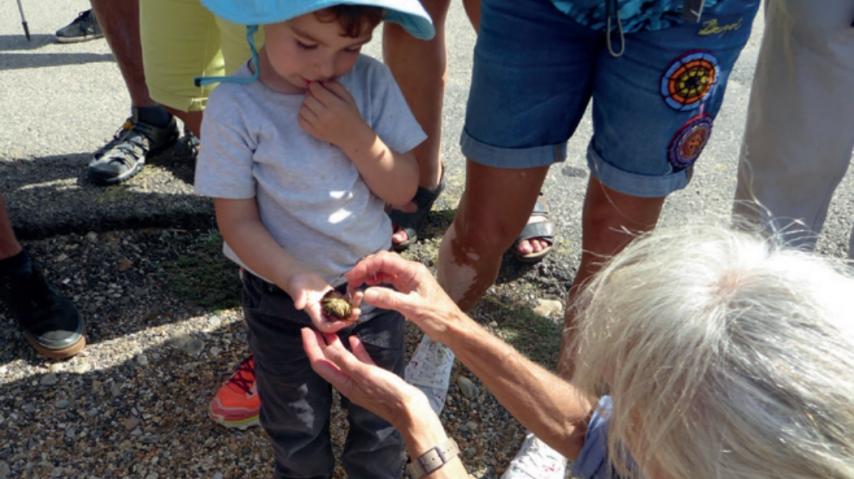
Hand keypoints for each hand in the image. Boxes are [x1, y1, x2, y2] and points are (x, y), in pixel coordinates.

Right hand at [288, 272, 360, 332]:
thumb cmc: (296, 285)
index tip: (343, 322)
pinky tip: (356, 290)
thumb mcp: (296, 290)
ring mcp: (331, 306)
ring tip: (359, 297)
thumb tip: (298, 306)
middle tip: (357, 312)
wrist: (301, 278)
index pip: (325, 326)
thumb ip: (298, 298)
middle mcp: (324, 313)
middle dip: (348, 318)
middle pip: (338, 321)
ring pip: (345, 311)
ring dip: (353, 306)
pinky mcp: (336, 298)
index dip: (334, 326)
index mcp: (315, 315)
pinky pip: (346, 301)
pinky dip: (352, 297)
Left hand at [298, 81, 369, 149]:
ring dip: (306, 104)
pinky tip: (310, 113)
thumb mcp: (348, 97)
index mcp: (334, 105)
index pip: (316, 90)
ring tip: (313, 104)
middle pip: (308, 99)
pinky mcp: (314, 132)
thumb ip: (335, 86)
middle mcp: (325, 116)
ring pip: (302, 109)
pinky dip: (302, 114)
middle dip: (310, 94)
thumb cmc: (351, 115)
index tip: (317, 87)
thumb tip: (320, 81)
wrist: (353, 136)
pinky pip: (300, 120)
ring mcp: (318, 125)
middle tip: (315, 95)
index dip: (314, 86)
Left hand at [301, 328, 432, 428]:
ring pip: (343, 360)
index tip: (305, 330)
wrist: (409, 409)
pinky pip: (360, 362)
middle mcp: (348, 382)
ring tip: (333, 330)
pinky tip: (355, 340)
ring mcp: (361, 381)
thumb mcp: (364, 374)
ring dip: (336, 346)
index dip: (311, 346)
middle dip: (320, 344)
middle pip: (328, 361)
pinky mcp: (373, 378)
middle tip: (316, 326)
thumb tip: (326, 348)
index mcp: (343, 383)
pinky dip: (355, 351)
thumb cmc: (387, 392)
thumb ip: (345, 361)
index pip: (320, 363)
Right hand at [345, 251, 463, 339]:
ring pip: (384, 270)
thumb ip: (389, 300)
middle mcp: (410, 271)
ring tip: (356, 285)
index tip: (351, 278)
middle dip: (365, 268)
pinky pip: (388, 280)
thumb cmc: (438, 317)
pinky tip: (369, 289)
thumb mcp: (413, 308)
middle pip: (382, 261)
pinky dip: (376, 282)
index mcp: (413, 270)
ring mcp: (409, 279)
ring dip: (369, 274)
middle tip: (350, 282)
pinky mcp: (407, 288)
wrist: (453, 327)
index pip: (384, 260)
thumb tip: (366, 293)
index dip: (365, 266)